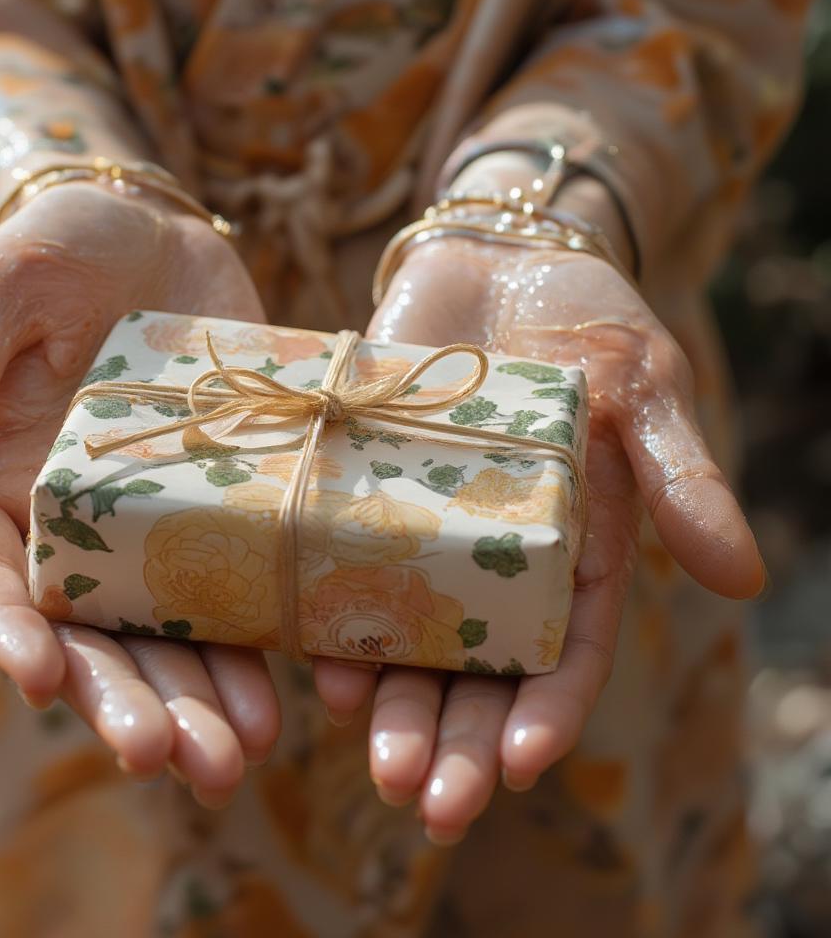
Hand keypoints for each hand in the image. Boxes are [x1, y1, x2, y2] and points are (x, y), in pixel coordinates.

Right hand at [0, 183, 280, 804]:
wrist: (160, 234)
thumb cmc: (62, 248)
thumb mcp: (5, 288)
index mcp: (0, 485)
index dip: (11, 634)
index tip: (45, 682)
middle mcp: (76, 525)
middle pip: (92, 635)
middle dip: (129, 701)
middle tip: (172, 761)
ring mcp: (158, 524)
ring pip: (172, 633)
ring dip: (203, 699)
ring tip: (239, 756)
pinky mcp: (228, 508)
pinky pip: (246, 587)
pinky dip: (268, 641)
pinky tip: (300, 689)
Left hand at [312, 238, 763, 842]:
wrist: (494, 255)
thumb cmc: (585, 319)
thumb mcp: (642, 388)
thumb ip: (679, 476)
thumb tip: (742, 579)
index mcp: (573, 545)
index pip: (566, 651)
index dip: (546, 710)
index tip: (522, 764)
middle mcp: (495, 555)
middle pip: (480, 669)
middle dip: (458, 738)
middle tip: (428, 801)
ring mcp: (423, 529)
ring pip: (408, 639)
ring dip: (391, 707)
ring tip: (375, 762)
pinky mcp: (361, 491)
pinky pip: (343, 570)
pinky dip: (331, 621)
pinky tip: (314, 666)